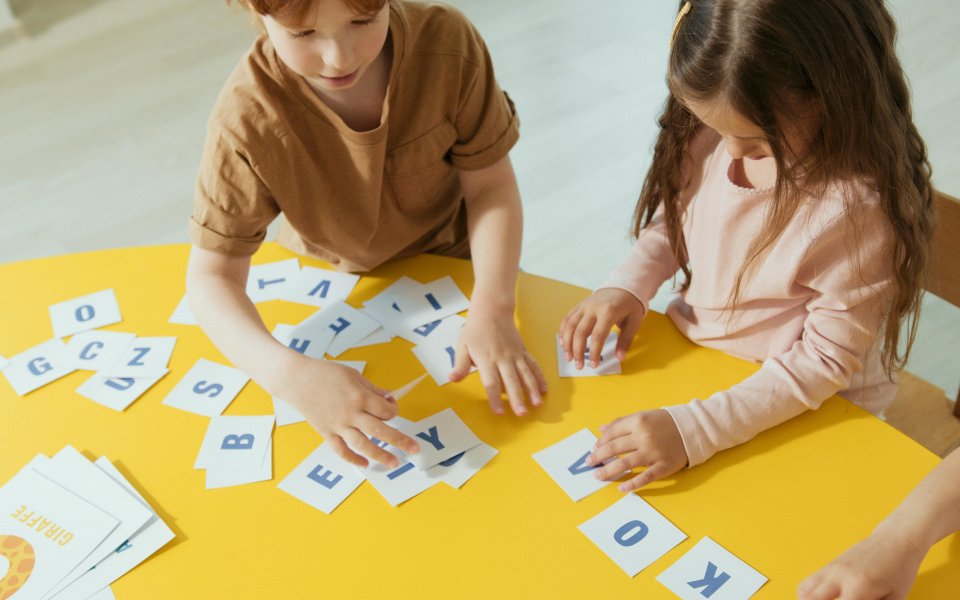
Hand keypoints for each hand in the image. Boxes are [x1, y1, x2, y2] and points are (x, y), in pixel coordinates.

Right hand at [277, 356, 419, 468]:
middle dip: (400, 440)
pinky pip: (341, 450)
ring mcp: (338, 425)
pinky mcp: (327, 432)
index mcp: (359, 397)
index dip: (393, 410)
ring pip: (363, 444)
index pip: (386, 411)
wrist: (296, 379)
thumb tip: (388, 399)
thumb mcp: (353, 375)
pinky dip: (353, 459)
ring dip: (380, 455)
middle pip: (381, 431)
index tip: (392, 407)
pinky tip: (365, 464)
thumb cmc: (325, 373)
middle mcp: (351, 414)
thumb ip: (372, 389)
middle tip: (414, 449)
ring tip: (394, 462)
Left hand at [449, 307, 546, 416]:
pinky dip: (539, 377)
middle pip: (511, 381)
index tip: (499, 412)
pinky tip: (544, 389)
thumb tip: (452, 380)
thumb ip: (461, 365)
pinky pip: (533, 366)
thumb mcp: (462, 346)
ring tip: (537, 404)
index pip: (491, 382)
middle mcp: (503, 358)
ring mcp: (515, 355)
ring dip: (532, 390)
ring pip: (526, 375)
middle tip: (522, 414)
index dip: (495, 398)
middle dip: (517, 399)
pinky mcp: (523, 351)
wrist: (492, 310)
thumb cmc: (475, 329)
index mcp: (486, 358)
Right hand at [560, 288, 644, 368]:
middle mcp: (593, 308)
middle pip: (580, 332)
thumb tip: (620, 357)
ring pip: (570, 326)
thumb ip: (625, 340)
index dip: (594, 352)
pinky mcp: (579, 305)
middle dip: (577, 351)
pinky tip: (563, 343)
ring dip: (567, 344)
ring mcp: (584, 305)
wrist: (623, 286)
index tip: (594, 365)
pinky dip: (563, 332)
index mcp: (608, 312)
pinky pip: (567, 319)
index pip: (597, 336)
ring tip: (568, 358)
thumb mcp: (634, 322)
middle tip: (579, 365)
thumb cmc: (630, 305)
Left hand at [586, 409, 687, 491]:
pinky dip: (632, 484)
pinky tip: (621, 488)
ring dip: (608, 471)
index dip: (600, 442)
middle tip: (590, 463)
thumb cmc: (664, 422)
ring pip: (625, 463)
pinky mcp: (663, 466)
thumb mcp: (643, 416)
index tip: (594, 449)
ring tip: (598, 476)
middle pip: (614, 448)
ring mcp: (653, 452)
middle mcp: (644, 436)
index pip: (612, 433)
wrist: (692, 428)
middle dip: (599, 457)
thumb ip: (622, 422)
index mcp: (638, 422)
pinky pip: (645, 477)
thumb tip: (602, 430)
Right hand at [797, 524, 926, 599]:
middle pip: (813, 599)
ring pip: (804, 591)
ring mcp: (831, 568)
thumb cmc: (899, 571)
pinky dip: (806, 595)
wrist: (894, 541)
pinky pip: (807, 583)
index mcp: (859, 586)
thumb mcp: (895, 598)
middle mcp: (839, 576)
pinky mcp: (828, 565)